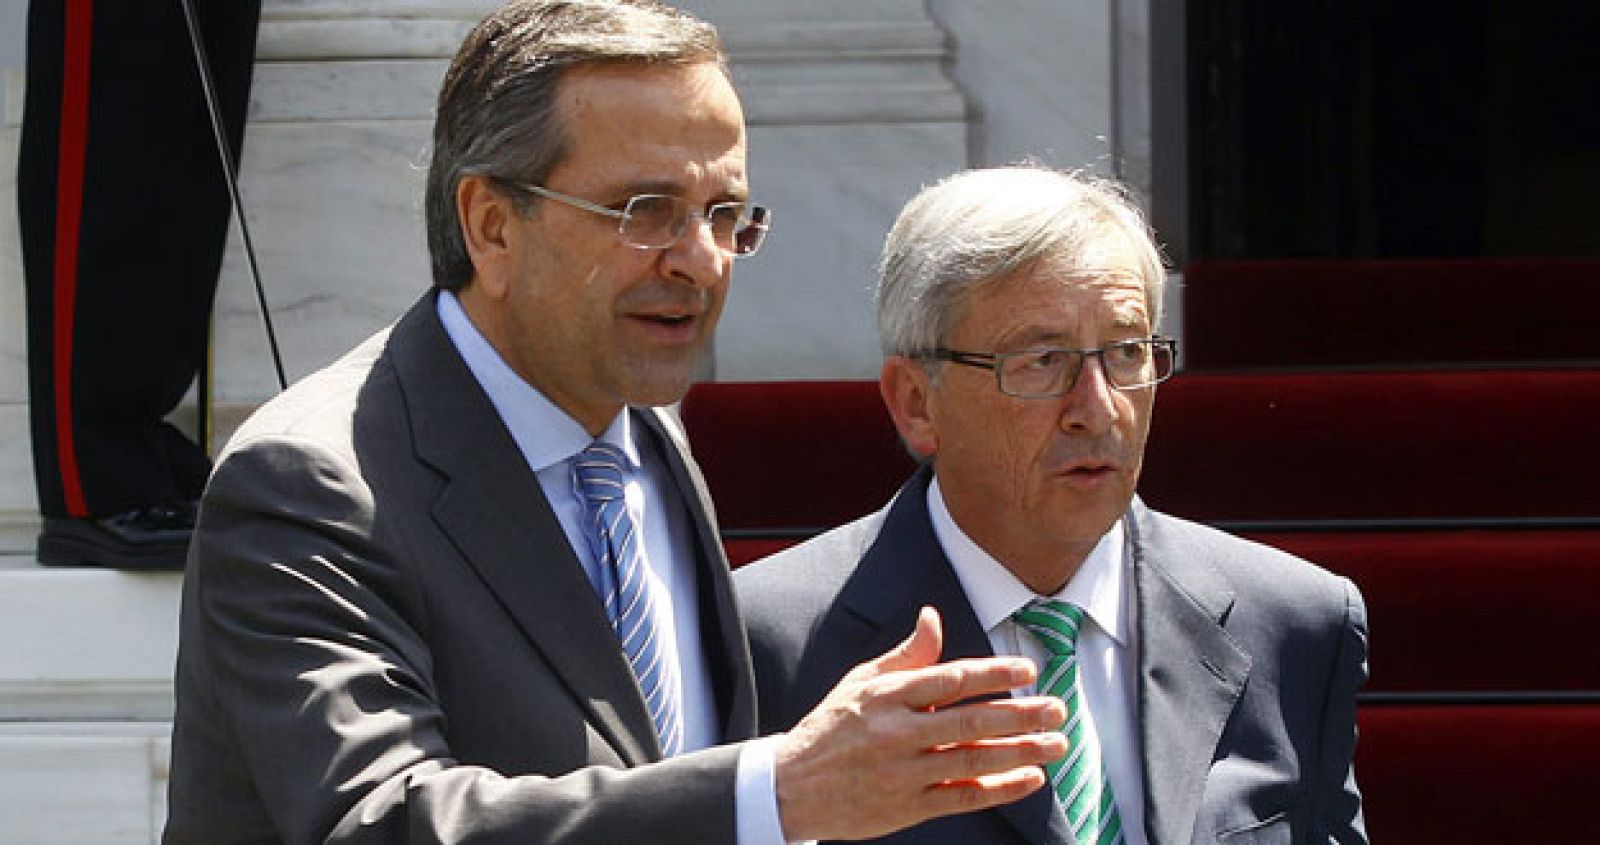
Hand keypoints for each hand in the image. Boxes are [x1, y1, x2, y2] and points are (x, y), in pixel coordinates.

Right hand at [772, 606, 1067, 840]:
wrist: (792, 786)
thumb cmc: (831, 728)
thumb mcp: (861, 682)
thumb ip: (905, 654)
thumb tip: (932, 617)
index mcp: (888, 696)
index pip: (952, 679)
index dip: (994, 674)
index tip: (1029, 671)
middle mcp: (898, 732)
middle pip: (971, 721)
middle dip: (1021, 714)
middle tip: (1057, 708)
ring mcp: (903, 772)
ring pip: (973, 760)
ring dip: (1021, 751)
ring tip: (1057, 743)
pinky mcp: (907, 808)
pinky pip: (962, 795)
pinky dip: (999, 788)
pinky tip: (1030, 778)